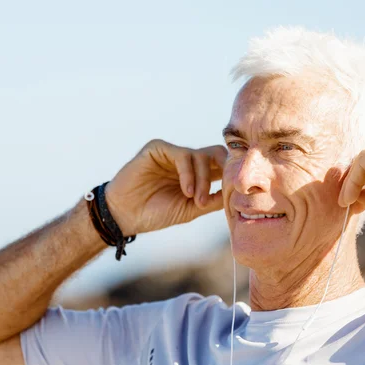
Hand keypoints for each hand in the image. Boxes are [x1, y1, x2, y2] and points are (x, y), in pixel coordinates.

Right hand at [104, 139, 226, 235]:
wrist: (125, 215)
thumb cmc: (156, 213)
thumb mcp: (191, 209)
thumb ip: (213, 200)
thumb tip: (238, 196)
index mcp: (197, 174)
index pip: (222, 165)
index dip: (232, 174)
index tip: (239, 191)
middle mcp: (186, 161)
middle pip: (216, 153)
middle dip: (224, 170)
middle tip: (225, 188)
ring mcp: (172, 153)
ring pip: (200, 156)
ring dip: (203, 180)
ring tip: (196, 200)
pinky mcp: (158, 148)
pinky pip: (182, 154)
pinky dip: (188, 173)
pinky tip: (187, 191)